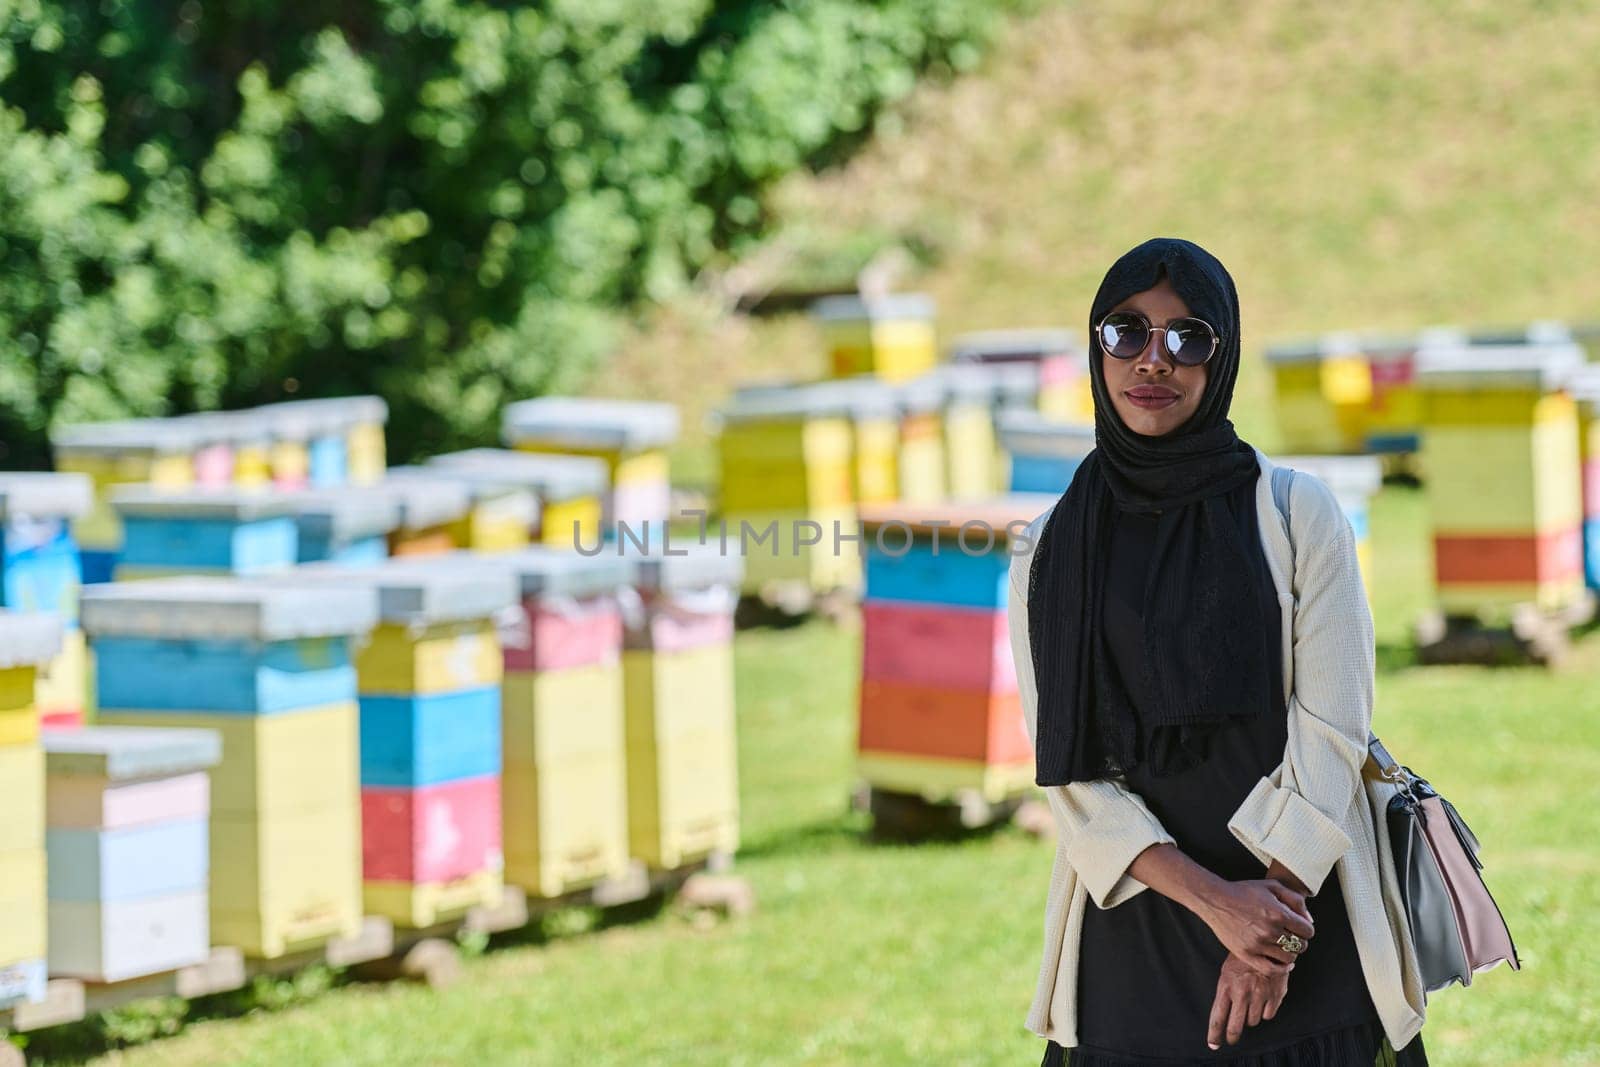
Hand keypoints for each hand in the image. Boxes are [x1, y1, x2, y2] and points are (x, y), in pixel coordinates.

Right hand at [1195, 878, 1313, 976]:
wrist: (1216, 900)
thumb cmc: (1244, 891)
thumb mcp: (1272, 886)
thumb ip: (1295, 900)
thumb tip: (1309, 920)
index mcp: (1279, 913)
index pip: (1308, 931)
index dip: (1306, 929)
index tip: (1299, 928)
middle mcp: (1270, 930)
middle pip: (1300, 946)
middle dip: (1299, 941)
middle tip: (1291, 936)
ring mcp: (1258, 944)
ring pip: (1288, 958)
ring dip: (1290, 953)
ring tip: (1283, 945)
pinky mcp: (1247, 954)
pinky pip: (1272, 969)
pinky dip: (1282, 969)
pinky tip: (1284, 964)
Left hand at [1207, 952, 1289, 1049]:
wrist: (1267, 943)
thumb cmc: (1243, 959)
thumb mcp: (1227, 973)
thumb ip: (1225, 994)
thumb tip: (1222, 1017)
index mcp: (1226, 986)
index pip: (1217, 1017)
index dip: (1214, 1034)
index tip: (1213, 1044)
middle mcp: (1242, 993)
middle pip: (1235, 1027)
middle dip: (1232, 1035)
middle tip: (1231, 1039)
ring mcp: (1259, 995)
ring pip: (1253, 1021)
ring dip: (1250, 1016)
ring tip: (1250, 1002)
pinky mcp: (1275, 996)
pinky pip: (1268, 1015)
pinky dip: (1265, 1011)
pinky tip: (1264, 999)